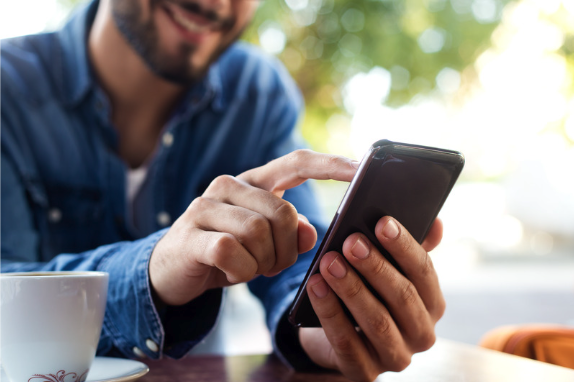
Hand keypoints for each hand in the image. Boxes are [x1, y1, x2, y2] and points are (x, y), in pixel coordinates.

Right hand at [149, 150, 357, 305]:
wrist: (173, 271)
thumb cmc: (227, 254)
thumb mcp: (266, 246)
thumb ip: (293, 235)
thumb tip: (313, 232)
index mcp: (254, 182)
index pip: (297, 163)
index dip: (331, 164)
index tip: (363, 167)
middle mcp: (229, 185)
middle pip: (284, 213)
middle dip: (287, 250)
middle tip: (272, 265)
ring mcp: (206, 206)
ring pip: (259, 233)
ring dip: (262, 263)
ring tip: (250, 268)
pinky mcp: (191, 233)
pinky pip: (232, 251)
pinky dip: (240, 271)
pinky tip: (230, 273)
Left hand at [299, 217, 444, 381]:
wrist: (337, 333)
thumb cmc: (368, 293)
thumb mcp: (387, 269)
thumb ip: (407, 248)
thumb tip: (435, 222)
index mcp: (432, 304)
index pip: (424, 272)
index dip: (404, 246)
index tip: (382, 222)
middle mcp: (422, 334)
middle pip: (402, 296)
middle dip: (375, 266)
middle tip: (350, 241)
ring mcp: (395, 357)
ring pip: (377, 321)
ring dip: (351, 288)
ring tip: (329, 262)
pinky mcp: (364, 372)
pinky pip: (346, 342)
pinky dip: (329, 312)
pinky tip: (315, 287)